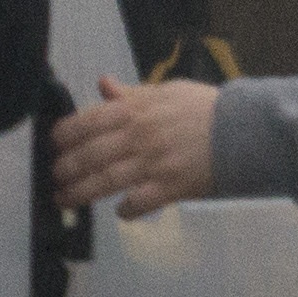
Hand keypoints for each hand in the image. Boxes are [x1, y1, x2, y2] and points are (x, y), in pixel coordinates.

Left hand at [48, 76, 219, 219]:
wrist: (243, 131)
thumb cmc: (204, 110)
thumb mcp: (166, 91)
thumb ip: (131, 93)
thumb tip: (102, 85)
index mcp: (135, 110)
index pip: (87, 121)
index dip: (65, 135)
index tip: (54, 144)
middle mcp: (138, 137)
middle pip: (89, 156)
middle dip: (65, 169)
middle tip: (55, 177)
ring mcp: (152, 164)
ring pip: (105, 182)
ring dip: (80, 193)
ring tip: (65, 199)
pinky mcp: (169, 188)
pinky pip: (138, 203)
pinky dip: (125, 211)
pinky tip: (120, 212)